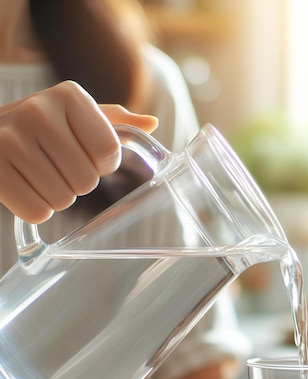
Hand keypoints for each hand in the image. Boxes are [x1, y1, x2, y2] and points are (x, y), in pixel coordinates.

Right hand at [0, 80, 157, 222]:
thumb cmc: (41, 128)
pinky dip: (36, 209)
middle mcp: (37, 110)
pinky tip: (25, 185)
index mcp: (69, 94)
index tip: (87, 156)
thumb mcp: (77, 117)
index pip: (109, 152)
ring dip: (57, 197)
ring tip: (39, 174)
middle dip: (78, 183)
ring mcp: (9, 138)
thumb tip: (151, 123)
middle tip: (57, 166)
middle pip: (87, 180)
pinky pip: (37, 212)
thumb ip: (115, 123)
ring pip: (63, 199)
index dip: (103, 164)